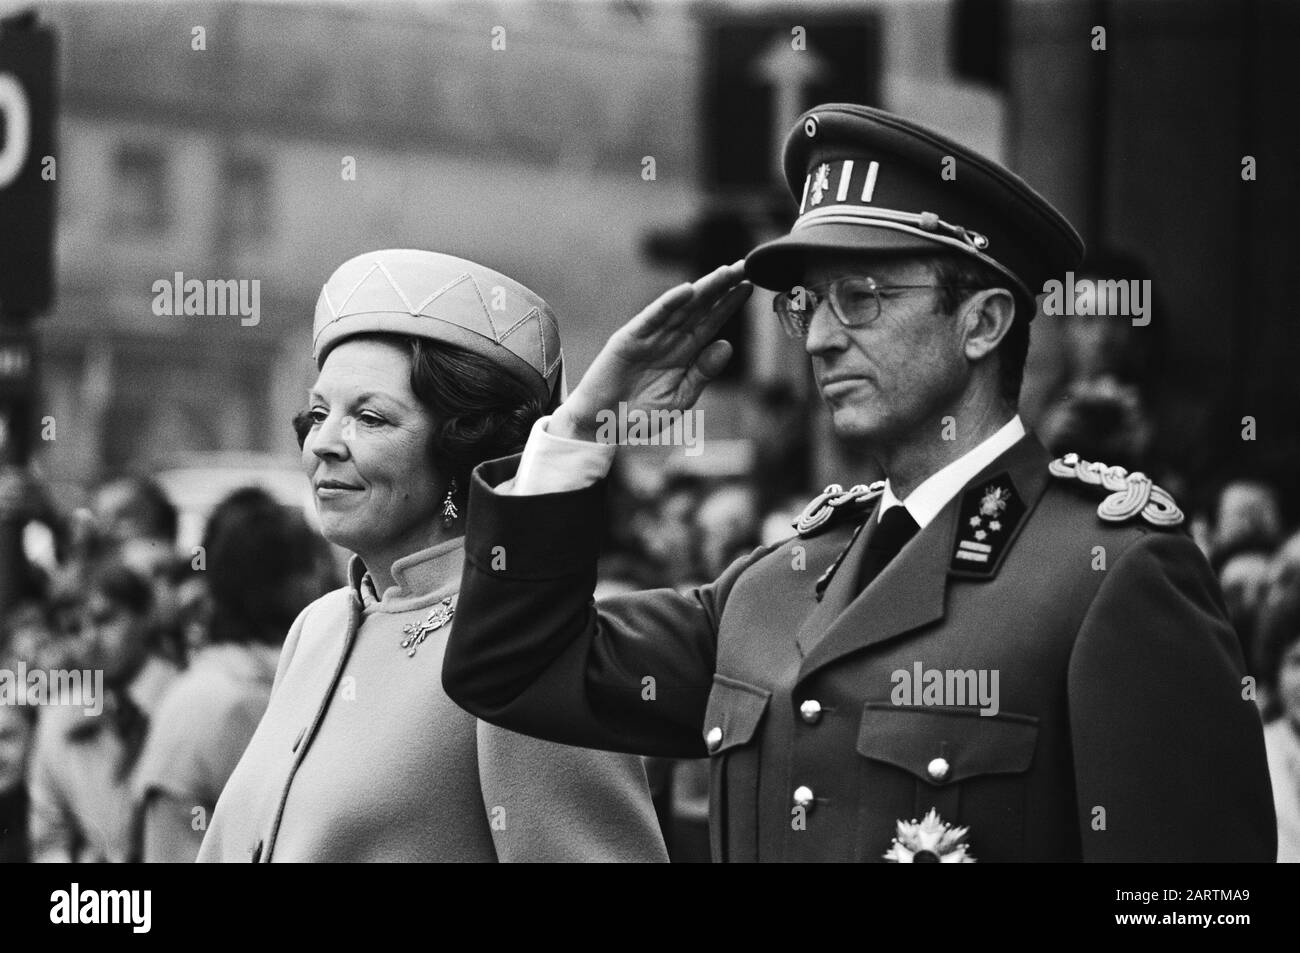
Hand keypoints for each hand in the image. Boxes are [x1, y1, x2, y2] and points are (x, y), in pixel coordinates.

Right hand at [551, 262, 751, 441]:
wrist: (602, 427)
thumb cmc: (640, 415)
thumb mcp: (680, 398)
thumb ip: (702, 373)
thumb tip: (727, 344)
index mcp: (684, 354)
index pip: (711, 323)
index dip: (729, 304)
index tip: (750, 286)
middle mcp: (669, 339)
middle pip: (700, 308)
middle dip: (722, 287)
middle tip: (746, 266)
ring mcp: (649, 337)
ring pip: (680, 307)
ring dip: (702, 289)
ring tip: (726, 272)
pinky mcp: (628, 339)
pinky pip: (652, 318)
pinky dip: (668, 303)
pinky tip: (687, 290)